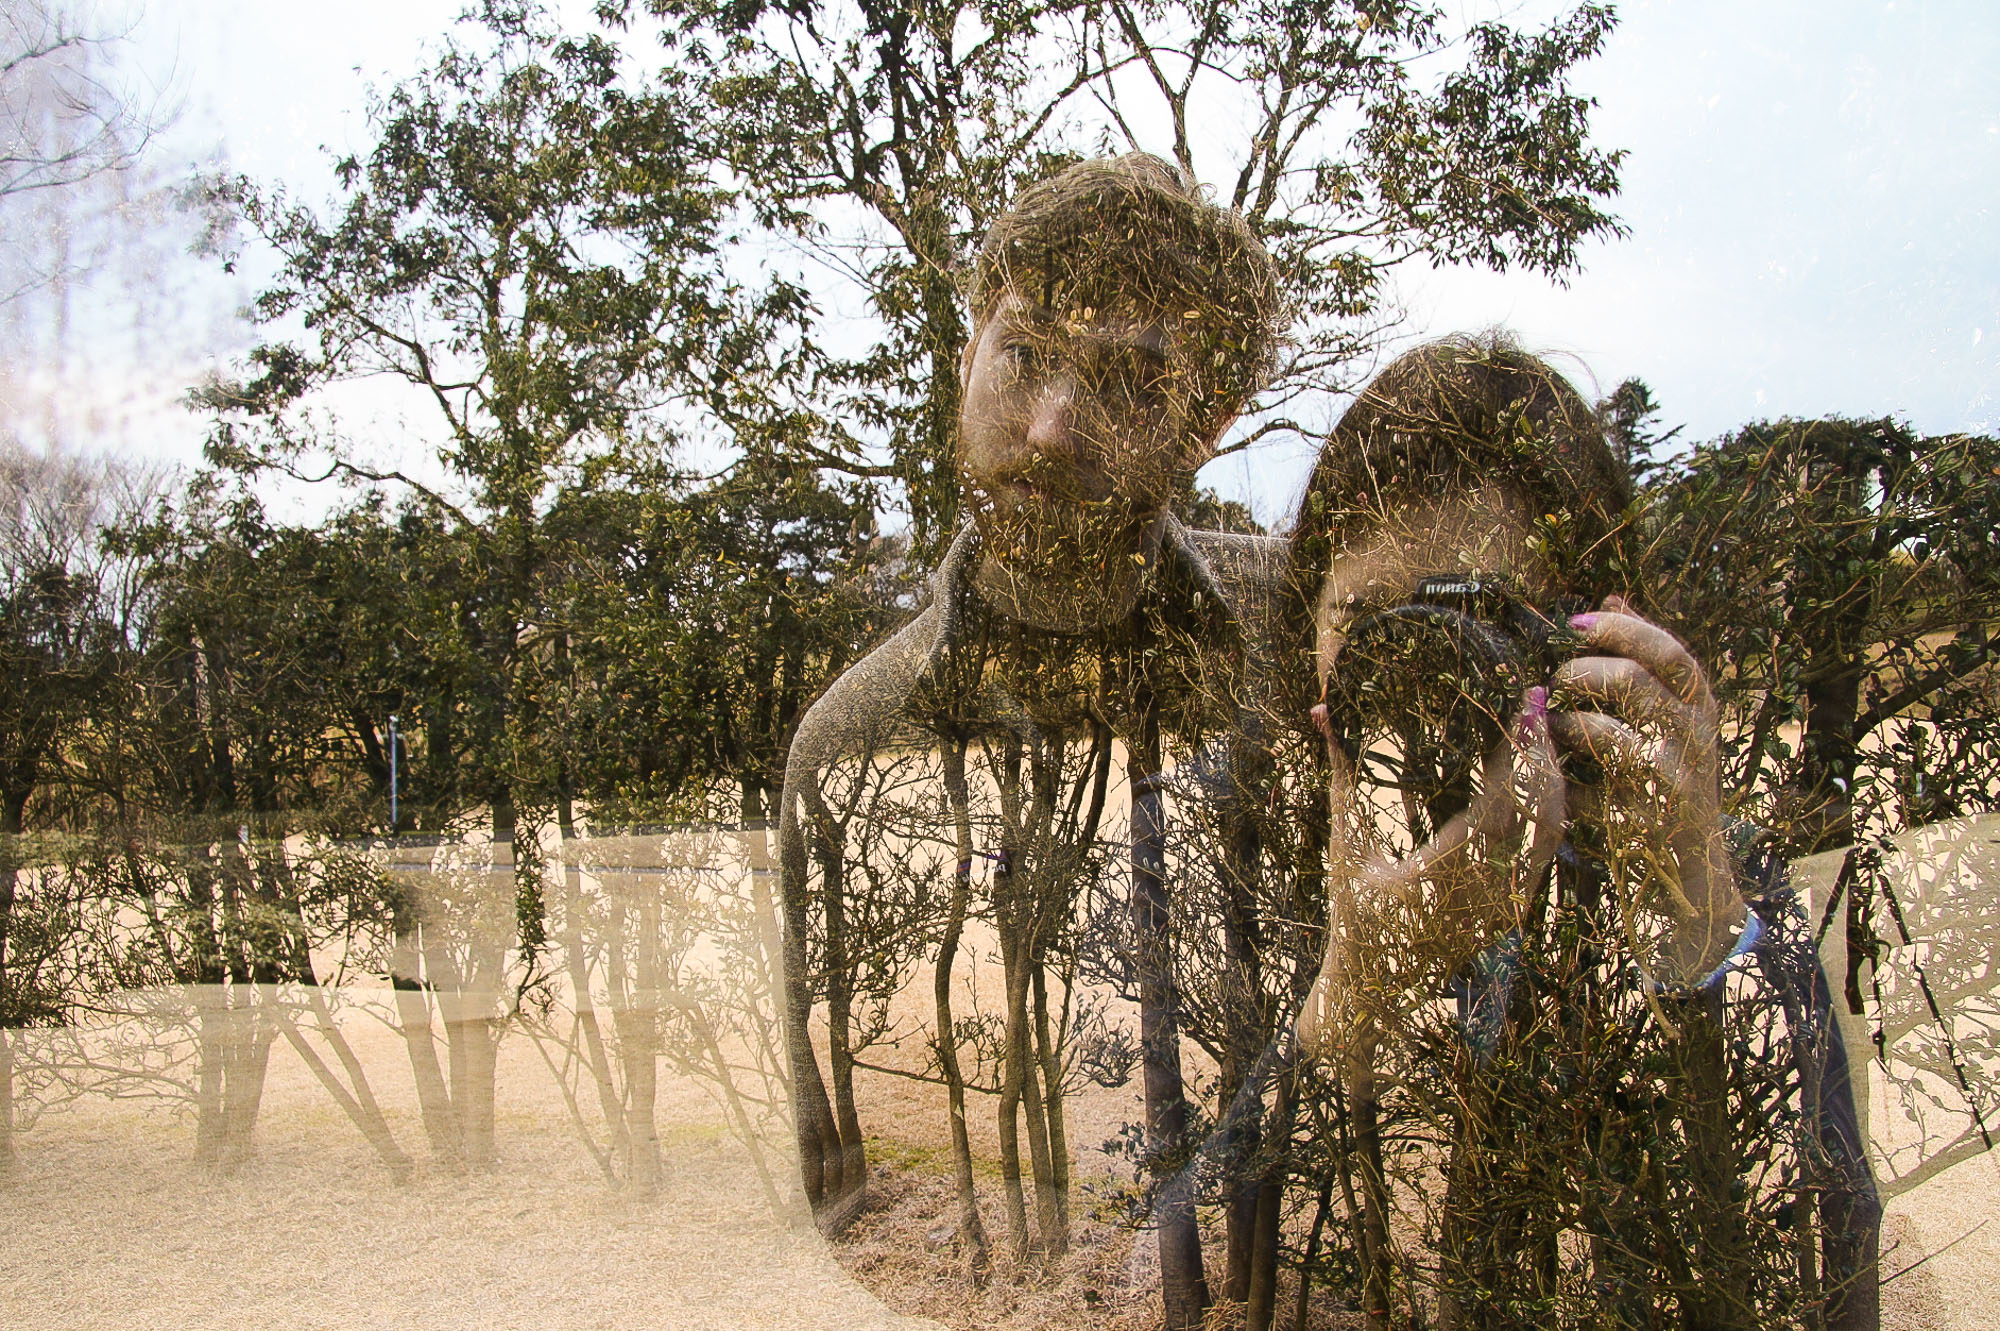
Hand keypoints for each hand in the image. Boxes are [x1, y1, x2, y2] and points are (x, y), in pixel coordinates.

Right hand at [1300, 686, 1565, 1058]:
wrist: (1374, 991)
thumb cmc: (1350, 917)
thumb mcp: (1347, 844)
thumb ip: (1345, 772)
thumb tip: (1321, 709)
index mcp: (1445, 872)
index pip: (1500, 797)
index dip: (1516, 746)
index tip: (1520, 699)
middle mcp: (1489, 889)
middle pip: (1539, 806)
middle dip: (1542, 748)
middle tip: (1536, 698)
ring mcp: (1510, 902)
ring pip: (1553, 827)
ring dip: (1551, 774)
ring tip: (1540, 727)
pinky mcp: (1517, 907)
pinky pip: (1547, 848)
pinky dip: (1547, 806)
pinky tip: (1537, 774)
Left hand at [1546, 594, 1746, 985]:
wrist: (1691, 877)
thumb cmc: (1663, 785)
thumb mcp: (1664, 719)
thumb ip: (1641, 661)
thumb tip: (1614, 597)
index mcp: (1700, 706)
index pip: (1668, 651)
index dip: (1621, 629)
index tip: (1573, 623)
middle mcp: (1697, 738)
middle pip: (1636, 682)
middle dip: (1581, 675)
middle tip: (1554, 682)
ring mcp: (1677, 782)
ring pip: (1610, 735)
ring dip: (1567, 727)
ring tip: (1552, 730)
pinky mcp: (1650, 823)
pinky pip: (1592, 793)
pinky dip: (1567, 787)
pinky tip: (1562, 789)